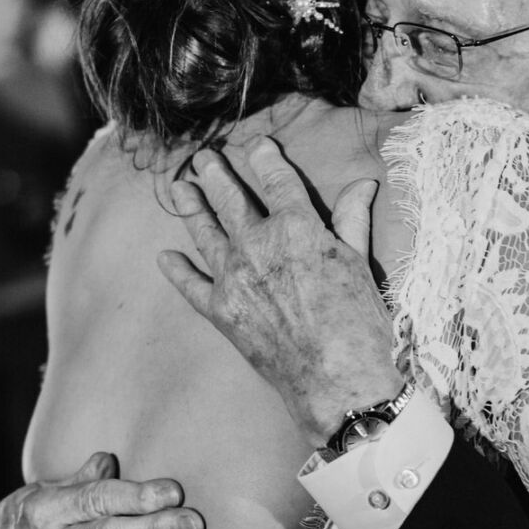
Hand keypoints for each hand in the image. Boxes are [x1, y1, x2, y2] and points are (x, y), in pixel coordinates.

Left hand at [158, 137, 403, 447]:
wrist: (338, 383)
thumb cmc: (360, 324)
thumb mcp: (359, 263)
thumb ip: (351, 220)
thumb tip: (364, 183)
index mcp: (297, 227)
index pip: (277, 180)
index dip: (266, 159)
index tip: (258, 146)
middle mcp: (258, 245)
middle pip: (231, 200)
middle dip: (216, 176)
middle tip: (204, 159)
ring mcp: (234, 278)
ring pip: (205, 232)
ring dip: (191, 208)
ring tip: (180, 189)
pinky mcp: (221, 312)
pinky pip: (191, 285)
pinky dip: (176, 270)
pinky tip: (165, 257)